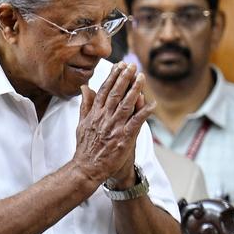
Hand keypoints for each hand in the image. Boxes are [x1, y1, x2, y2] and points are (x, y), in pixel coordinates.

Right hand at [73, 62, 157, 185]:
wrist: (87, 168)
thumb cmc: (85, 147)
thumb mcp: (81, 123)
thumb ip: (85, 104)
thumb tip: (85, 87)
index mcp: (94, 113)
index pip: (104, 90)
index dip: (112, 76)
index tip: (120, 65)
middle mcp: (104, 118)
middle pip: (115, 93)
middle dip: (124, 78)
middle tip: (133, 65)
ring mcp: (114, 127)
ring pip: (126, 104)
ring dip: (135, 90)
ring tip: (141, 77)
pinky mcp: (123, 138)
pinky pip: (136, 122)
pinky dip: (144, 112)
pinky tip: (152, 103)